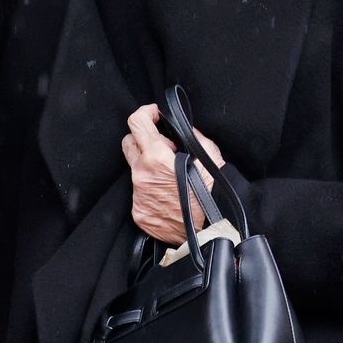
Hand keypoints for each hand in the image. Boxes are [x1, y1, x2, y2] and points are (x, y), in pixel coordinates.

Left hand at [121, 103, 224, 244]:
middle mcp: (142, 174)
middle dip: (143, 140)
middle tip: (162, 148)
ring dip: (148, 168)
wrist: (212, 229)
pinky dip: (150, 191)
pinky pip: (138, 194)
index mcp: (156, 157)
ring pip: (135, 170)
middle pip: (129, 143)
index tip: (153, 115)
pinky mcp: (139, 213)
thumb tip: (181, 129)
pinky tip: (167, 195)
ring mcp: (138, 195)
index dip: (146, 113)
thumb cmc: (213, 192)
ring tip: (169, 178)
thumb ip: (190, 135)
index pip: (136, 122)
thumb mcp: (208, 152)